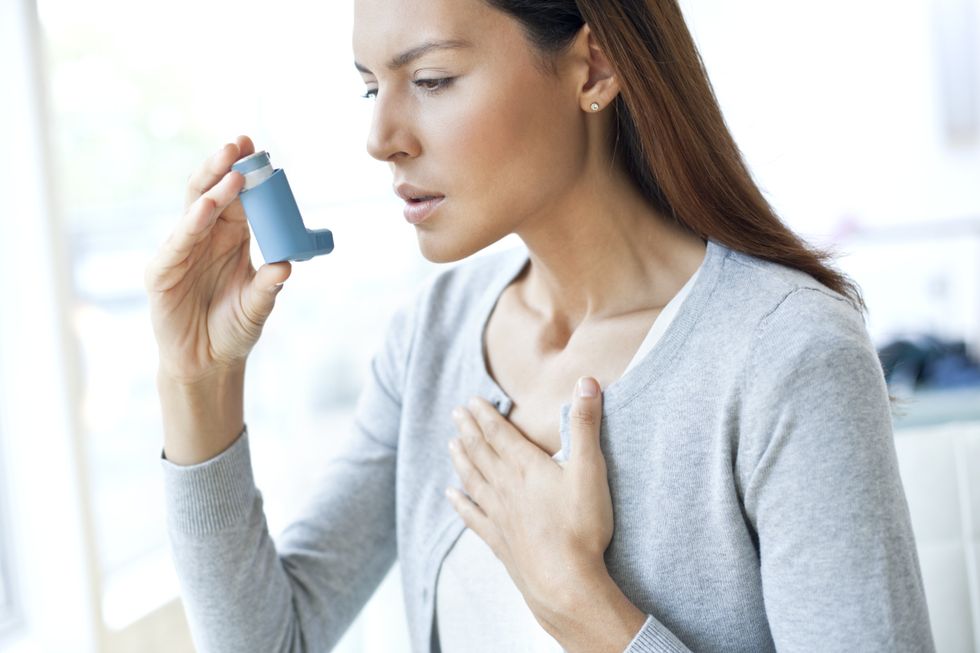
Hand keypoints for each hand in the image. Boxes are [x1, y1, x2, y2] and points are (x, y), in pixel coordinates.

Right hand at [144, 136, 291, 383]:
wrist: (208, 363)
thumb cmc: (234, 328)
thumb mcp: (258, 306)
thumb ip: (269, 287)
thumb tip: (287, 267)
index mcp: (232, 236)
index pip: (239, 196)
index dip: (247, 172)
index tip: (260, 149)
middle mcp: (206, 237)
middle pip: (212, 192)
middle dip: (224, 167)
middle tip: (240, 145)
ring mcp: (182, 251)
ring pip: (194, 211)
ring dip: (212, 189)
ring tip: (232, 173)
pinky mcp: (163, 272)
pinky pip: (177, 243)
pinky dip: (191, 224)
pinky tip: (205, 210)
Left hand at [445, 377, 613, 624]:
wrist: (565, 582)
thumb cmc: (581, 526)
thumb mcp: (590, 469)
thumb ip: (585, 424)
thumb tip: (587, 381)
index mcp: (526, 467)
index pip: (500, 433)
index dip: (485, 415)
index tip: (470, 401)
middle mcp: (505, 487)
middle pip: (481, 452)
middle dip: (468, 430)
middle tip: (456, 414)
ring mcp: (499, 515)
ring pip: (473, 480)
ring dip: (461, 460)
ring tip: (451, 444)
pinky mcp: (498, 541)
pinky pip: (473, 516)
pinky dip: (460, 503)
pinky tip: (451, 495)